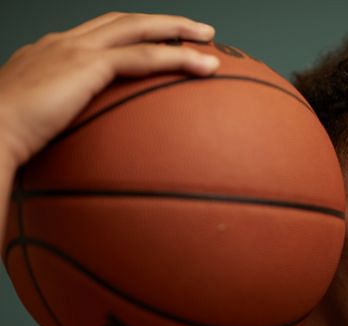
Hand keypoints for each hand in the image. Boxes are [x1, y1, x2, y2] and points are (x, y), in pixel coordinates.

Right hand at [0, 12, 219, 169]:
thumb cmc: (3, 143)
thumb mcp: (36, 131)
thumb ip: (62, 132)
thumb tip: (81, 163)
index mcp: (50, 55)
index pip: (99, 36)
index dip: (131, 35)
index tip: (157, 41)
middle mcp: (62, 43)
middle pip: (123, 22)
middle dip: (162, 22)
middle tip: (195, 31)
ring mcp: (74, 49)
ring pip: (139, 29)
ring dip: (178, 31)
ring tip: (209, 40)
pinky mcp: (86, 64)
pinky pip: (144, 57)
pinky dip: (178, 59)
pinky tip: (204, 67)